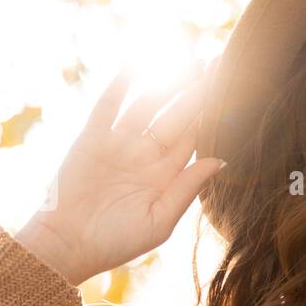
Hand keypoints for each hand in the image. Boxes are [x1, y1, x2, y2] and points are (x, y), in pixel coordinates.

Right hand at [15, 56, 227, 286]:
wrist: (68, 246)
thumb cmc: (116, 242)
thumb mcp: (160, 221)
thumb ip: (188, 189)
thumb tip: (222, 160)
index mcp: (166, 174)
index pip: (195, 138)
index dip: (214, 115)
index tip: (236, 92)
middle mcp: (146, 154)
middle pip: (178, 115)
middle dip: (199, 91)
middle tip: (222, 62)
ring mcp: (119, 143)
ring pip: (149, 105)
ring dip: (169, 81)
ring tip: (192, 59)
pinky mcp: (92, 138)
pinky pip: (108, 105)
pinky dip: (121, 85)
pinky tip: (136, 63)